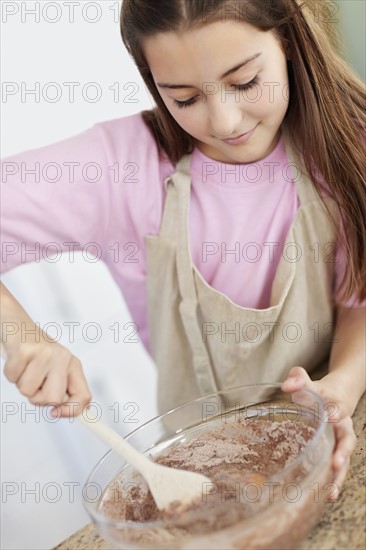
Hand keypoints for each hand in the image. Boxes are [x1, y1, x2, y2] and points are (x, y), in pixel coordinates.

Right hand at [2, 327, 91, 416]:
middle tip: (33, 380)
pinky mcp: (25, 350)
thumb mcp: (55, 369)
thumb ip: (64, 389)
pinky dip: (10, 372)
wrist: (17, 323)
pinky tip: (15, 359)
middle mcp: (62, 358)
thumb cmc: (35, 351)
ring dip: (20, 382)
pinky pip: (12, 378)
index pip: (84, 396)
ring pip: (28, 391)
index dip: (71, 411)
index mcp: (72, 364)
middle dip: (37, 396)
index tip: (55, 413)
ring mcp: (44, 353)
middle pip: (53, 399)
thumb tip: (75, 412)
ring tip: (24, 366)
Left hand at [281, 366, 356, 499]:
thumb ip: (298, 379)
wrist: (334, 397)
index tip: (331, 416)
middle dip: (342, 454)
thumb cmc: (316, 391)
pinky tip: (325, 496)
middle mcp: (342, 427)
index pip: (338, 408)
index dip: (335, 412)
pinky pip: (335, 469)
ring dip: (338, 477)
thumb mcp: (307, 381)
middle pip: (347, 441)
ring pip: (343, 461)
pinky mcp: (334, 454)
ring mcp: (340, 443)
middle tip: (336, 464)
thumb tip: (287, 386)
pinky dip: (332, 482)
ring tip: (331, 492)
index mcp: (337, 406)